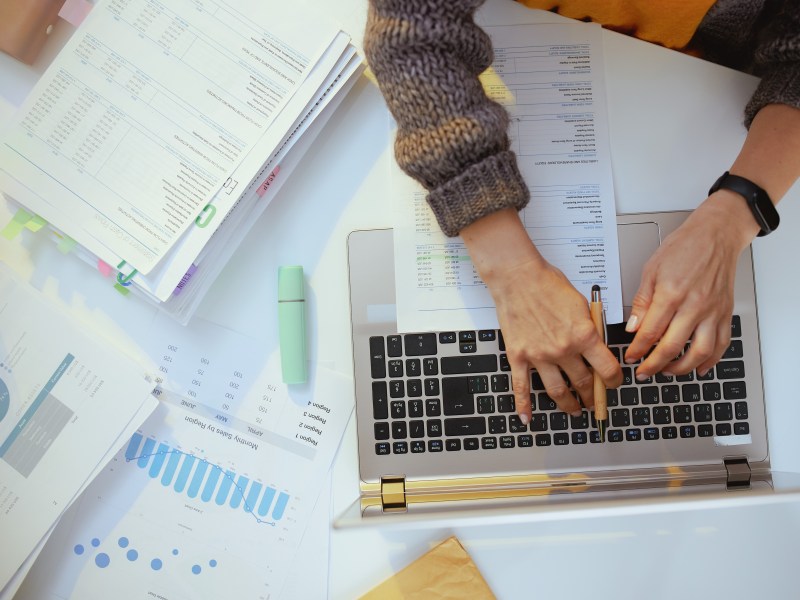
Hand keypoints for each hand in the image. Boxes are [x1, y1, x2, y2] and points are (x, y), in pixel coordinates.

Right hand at [461, 209, 621, 422]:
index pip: (607, 369)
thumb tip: (595, 346)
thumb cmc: (548, 283)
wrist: (517, 277)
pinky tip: (526, 418)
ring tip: (574, 410)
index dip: (614, 381)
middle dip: (592, 396)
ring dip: (568, 405)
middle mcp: (563, 350)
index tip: (613, 384)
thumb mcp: (582, 303)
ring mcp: (539, 356)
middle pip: (584, 383)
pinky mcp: (518, 356)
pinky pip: (521, 387)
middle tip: (594, 401)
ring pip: (558, 391)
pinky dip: (523, 406)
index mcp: (584, 335)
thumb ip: (589, 328)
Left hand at [624, 195, 758, 377]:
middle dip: (653, 365)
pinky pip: (721, 344)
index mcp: (671, 294)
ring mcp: (712, 311)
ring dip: (681, 368)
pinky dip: (710, 361)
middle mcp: (694, 305)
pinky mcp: (725, 313)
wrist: (716, 235)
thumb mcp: (651, 269)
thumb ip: (642, 301)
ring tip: (666, 371)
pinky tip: (699, 367)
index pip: (650, 332)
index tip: (630, 357)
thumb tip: (633, 327)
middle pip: (671, 346)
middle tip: (643, 372)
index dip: (637, 349)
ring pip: (699, 352)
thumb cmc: (684, 247)